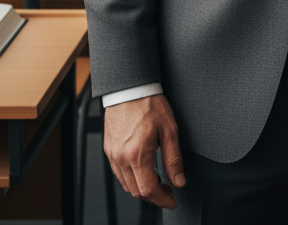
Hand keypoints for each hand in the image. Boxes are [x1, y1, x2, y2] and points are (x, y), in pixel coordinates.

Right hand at [104, 94, 185, 209]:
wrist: (130, 87)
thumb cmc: (149, 103)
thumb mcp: (169, 130)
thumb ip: (174, 159)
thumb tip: (179, 181)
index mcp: (137, 155)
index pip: (148, 190)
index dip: (162, 199)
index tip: (172, 201)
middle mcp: (121, 158)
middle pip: (136, 191)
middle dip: (153, 195)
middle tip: (168, 188)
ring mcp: (112, 154)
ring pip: (126, 184)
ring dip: (142, 187)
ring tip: (157, 178)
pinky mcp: (108, 149)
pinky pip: (118, 173)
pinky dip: (131, 177)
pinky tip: (142, 168)